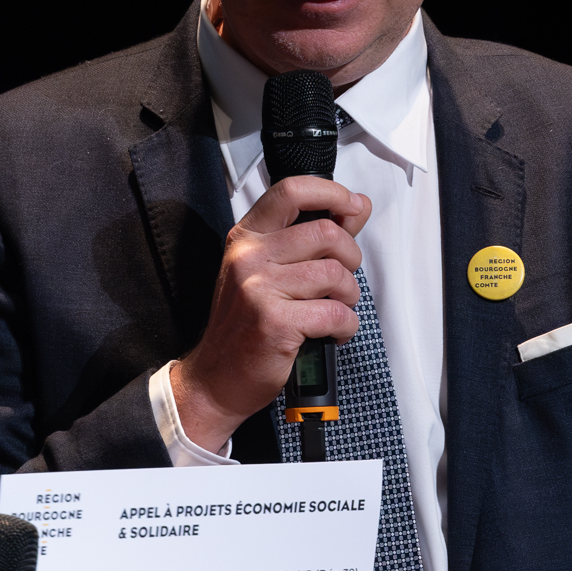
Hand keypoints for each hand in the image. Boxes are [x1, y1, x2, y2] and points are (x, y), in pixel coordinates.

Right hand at [171, 175, 370, 449]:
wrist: (215, 379)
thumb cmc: (244, 326)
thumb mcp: (267, 272)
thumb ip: (309, 238)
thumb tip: (356, 206)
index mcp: (246, 239)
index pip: (292, 191)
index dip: (332, 192)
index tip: (351, 206)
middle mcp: (248, 258)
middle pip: (325, 233)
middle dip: (350, 258)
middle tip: (342, 280)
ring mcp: (259, 289)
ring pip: (335, 275)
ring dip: (349, 296)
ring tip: (336, 309)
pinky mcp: (275, 322)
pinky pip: (335, 313)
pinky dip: (346, 326)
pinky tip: (332, 332)